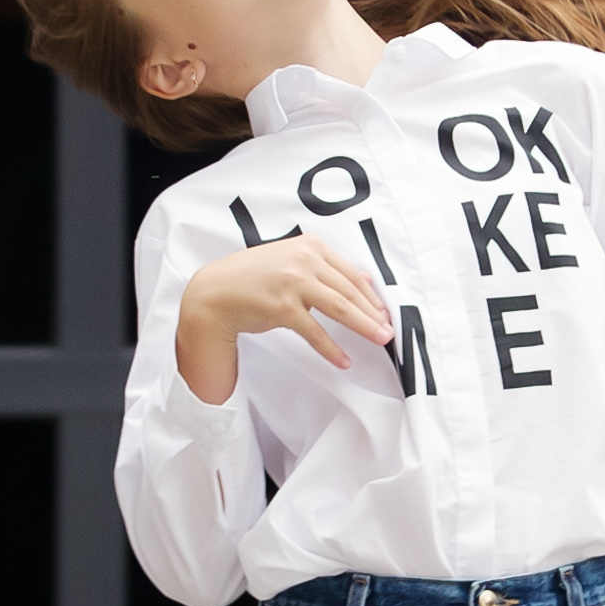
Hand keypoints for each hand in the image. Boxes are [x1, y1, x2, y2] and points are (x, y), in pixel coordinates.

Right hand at [175, 238, 394, 404]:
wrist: (215, 292)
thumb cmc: (253, 277)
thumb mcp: (289, 260)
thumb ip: (322, 266)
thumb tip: (362, 281)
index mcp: (310, 245)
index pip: (350, 272)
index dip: (371, 295)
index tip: (384, 311)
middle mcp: (304, 260)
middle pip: (350, 290)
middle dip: (373, 313)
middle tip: (388, 329)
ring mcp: (294, 283)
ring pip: (340, 307)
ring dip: (363, 326)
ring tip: (380, 340)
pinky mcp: (283, 307)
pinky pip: (315, 332)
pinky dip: (332, 349)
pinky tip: (343, 360)